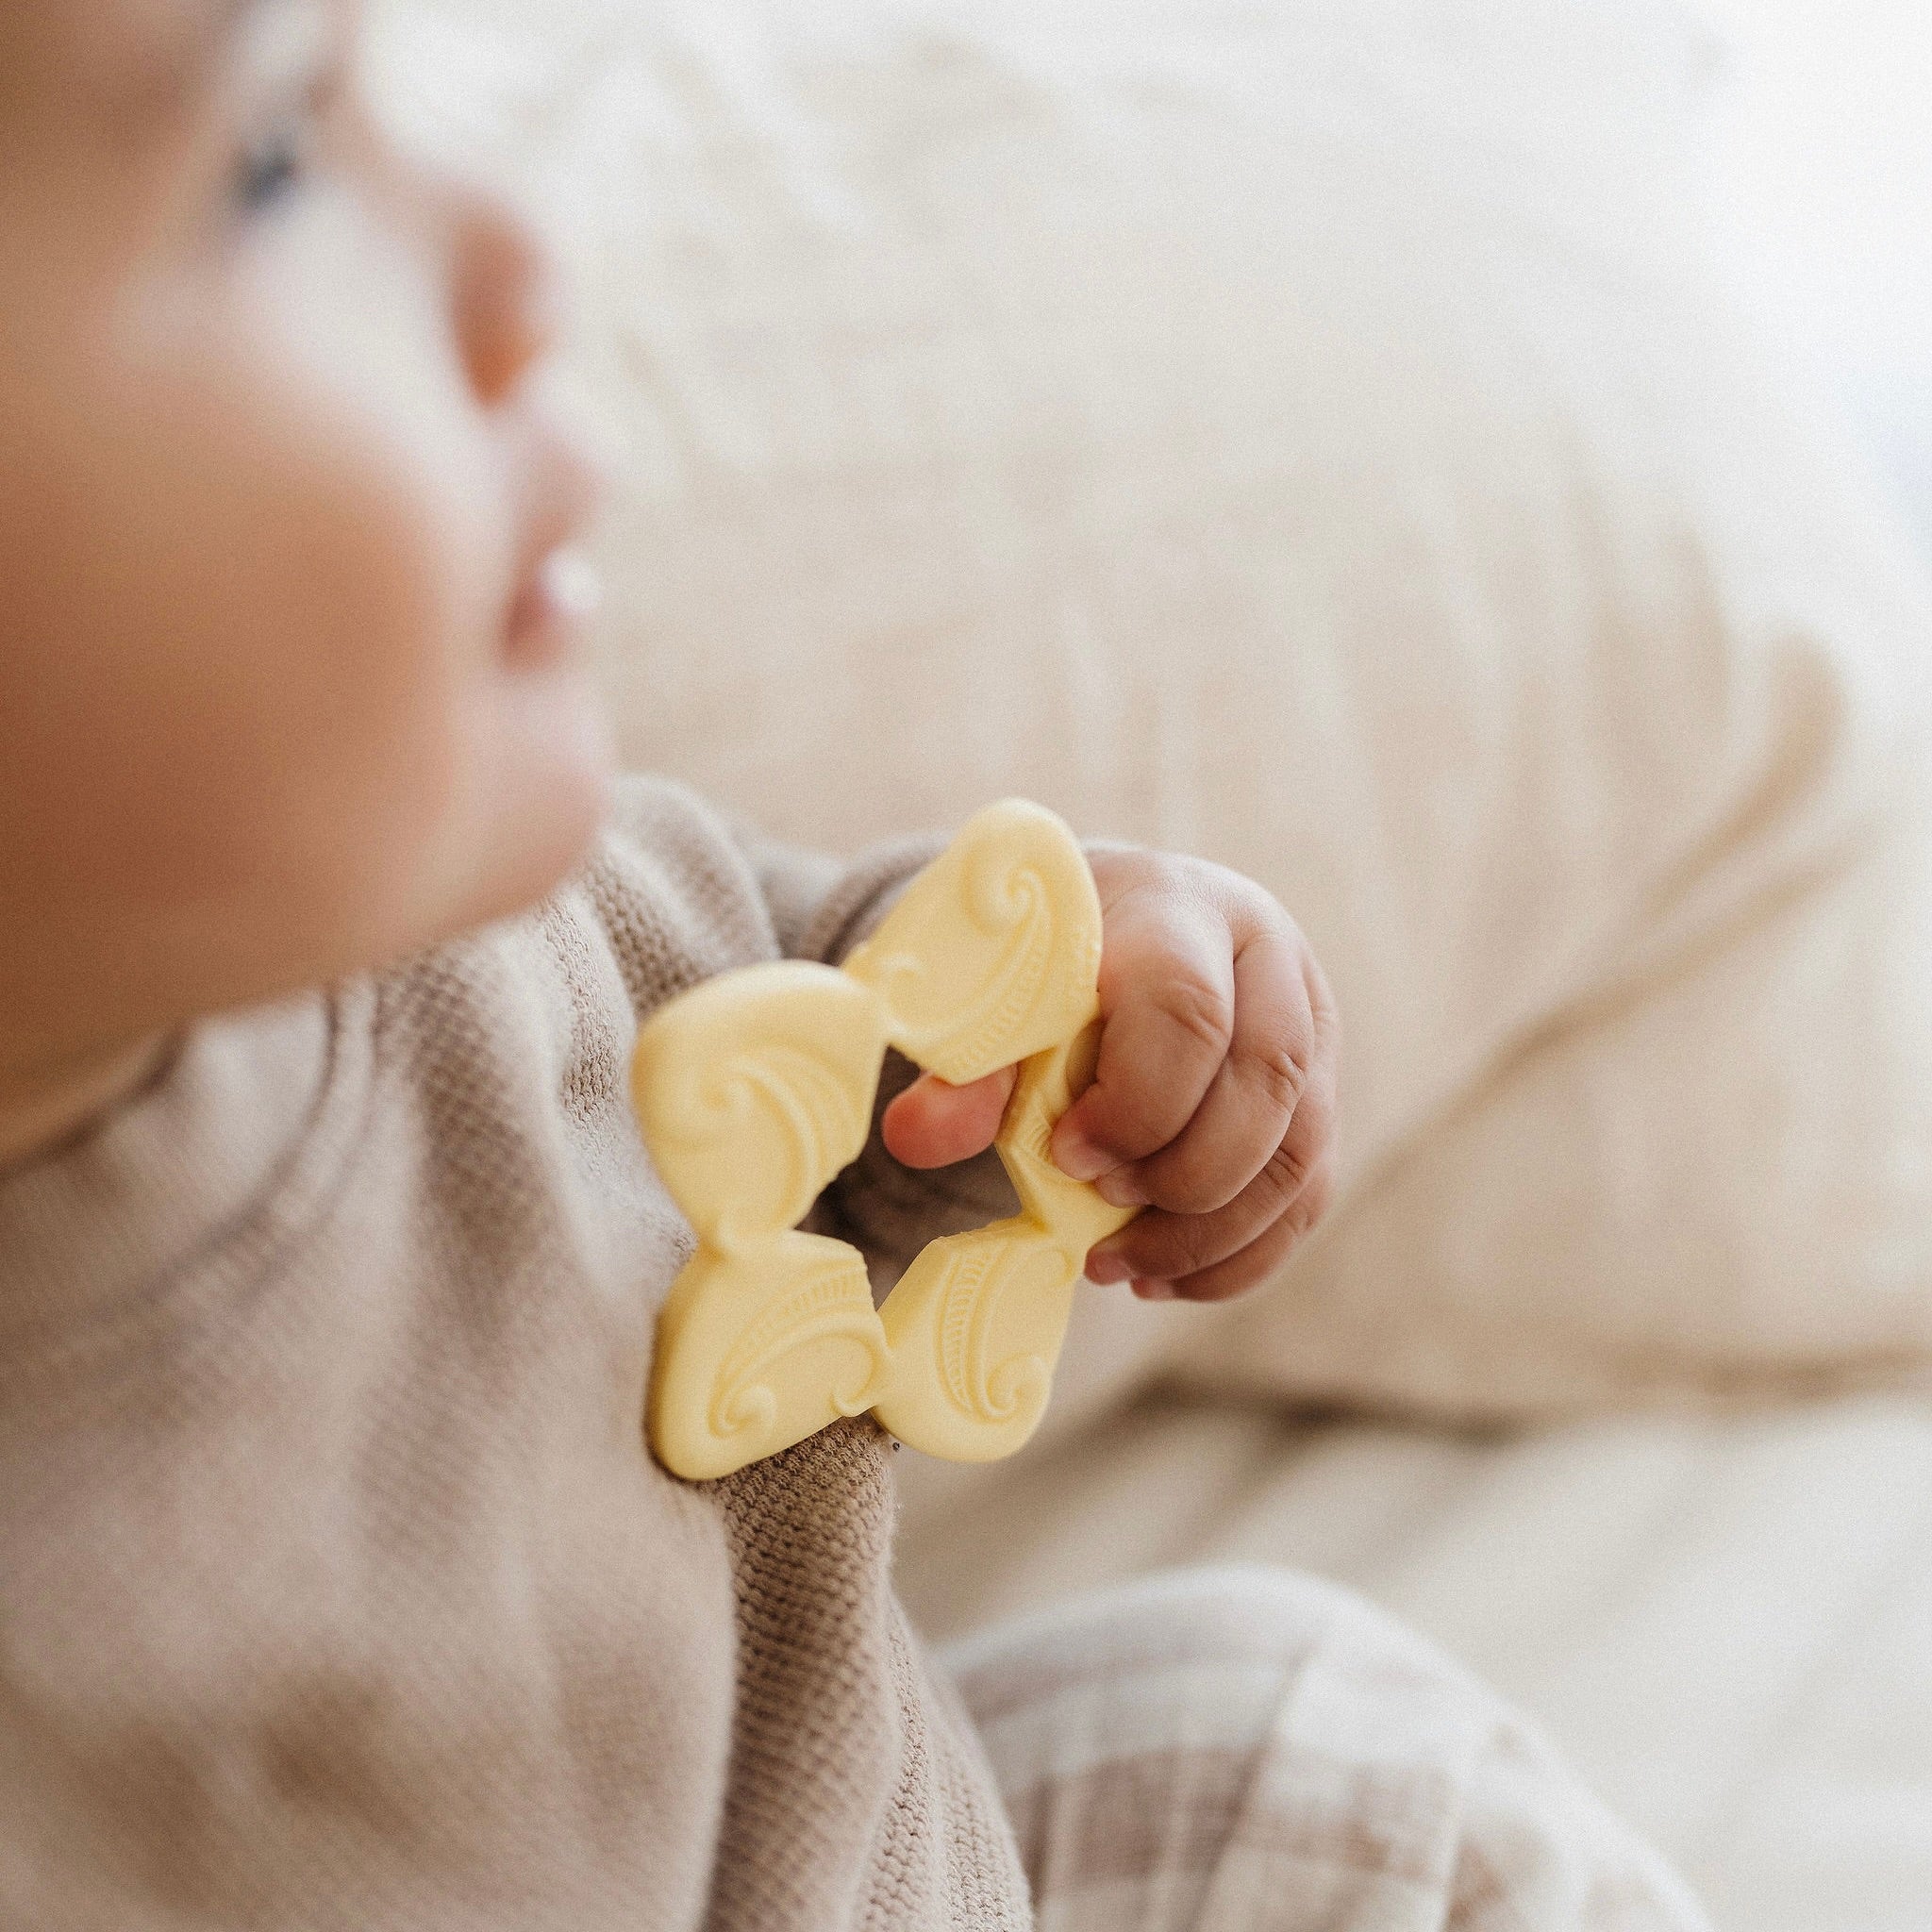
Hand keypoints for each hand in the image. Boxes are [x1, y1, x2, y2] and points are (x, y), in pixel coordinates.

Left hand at [880, 846, 1338, 1300]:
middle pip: (1268, 1082)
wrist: (1108, 926)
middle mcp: (1265, 959)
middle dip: (1183, 1173)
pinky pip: (1306, 1196)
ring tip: (1119, 1264)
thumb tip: (913, 1137)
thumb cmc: (1049, 962)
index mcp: (1178, 909)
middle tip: (1101, 1206)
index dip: (1135, 1102)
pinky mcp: (1319, 1095)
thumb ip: (968, 1064)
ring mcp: (1310, 1028)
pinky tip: (1161, 1276)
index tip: (1067, 1153)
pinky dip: (1236, 1256)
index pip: (1188, 1009)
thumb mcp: (1003, 991)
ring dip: (1210, 1232)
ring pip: (1301, 1151)